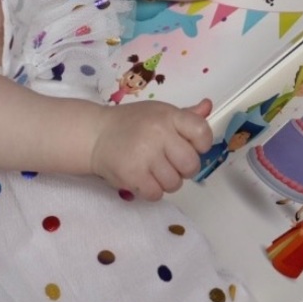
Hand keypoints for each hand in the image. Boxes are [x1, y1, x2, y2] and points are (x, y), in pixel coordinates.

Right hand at [91, 98, 213, 200]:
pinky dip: (151, 191)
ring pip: (174, 183)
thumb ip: (186, 115)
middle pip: (191, 164)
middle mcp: (158, 133)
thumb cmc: (130, 124)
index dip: (202, 144)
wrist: (94, 134)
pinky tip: (142, 178)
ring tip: (152, 170)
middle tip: (169, 163)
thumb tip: (208, 106)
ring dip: (166, 182)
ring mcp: (144, 155)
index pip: (201, 132)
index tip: (191, 147)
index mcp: (167, 115)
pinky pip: (156, 194)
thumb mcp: (158, 113)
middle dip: (183, 169)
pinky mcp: (132, 174)